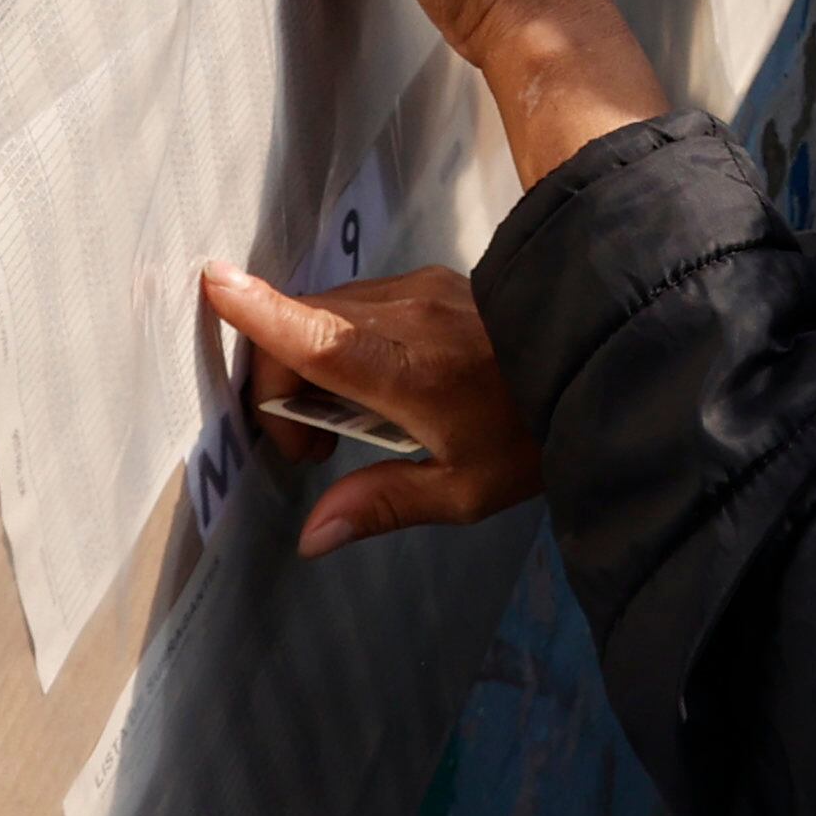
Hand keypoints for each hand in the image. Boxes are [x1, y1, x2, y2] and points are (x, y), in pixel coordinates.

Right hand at [198, 263, 544, 550]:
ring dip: (310, 363)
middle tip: (311, 449)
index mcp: (408, 370)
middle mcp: (407, 315)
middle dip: (281, 387)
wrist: (602, 359)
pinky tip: (373, 386)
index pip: (319, 335)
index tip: (213, 285)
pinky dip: (341, 338)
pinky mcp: (431, 280)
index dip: (261, 313)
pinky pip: (359, 302)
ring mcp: (420, 288)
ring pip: (328, 312)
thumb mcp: (464, 489)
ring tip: (346, 423)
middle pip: (303, 330)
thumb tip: (312, 535)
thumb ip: (382, 503)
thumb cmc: (534, 432)